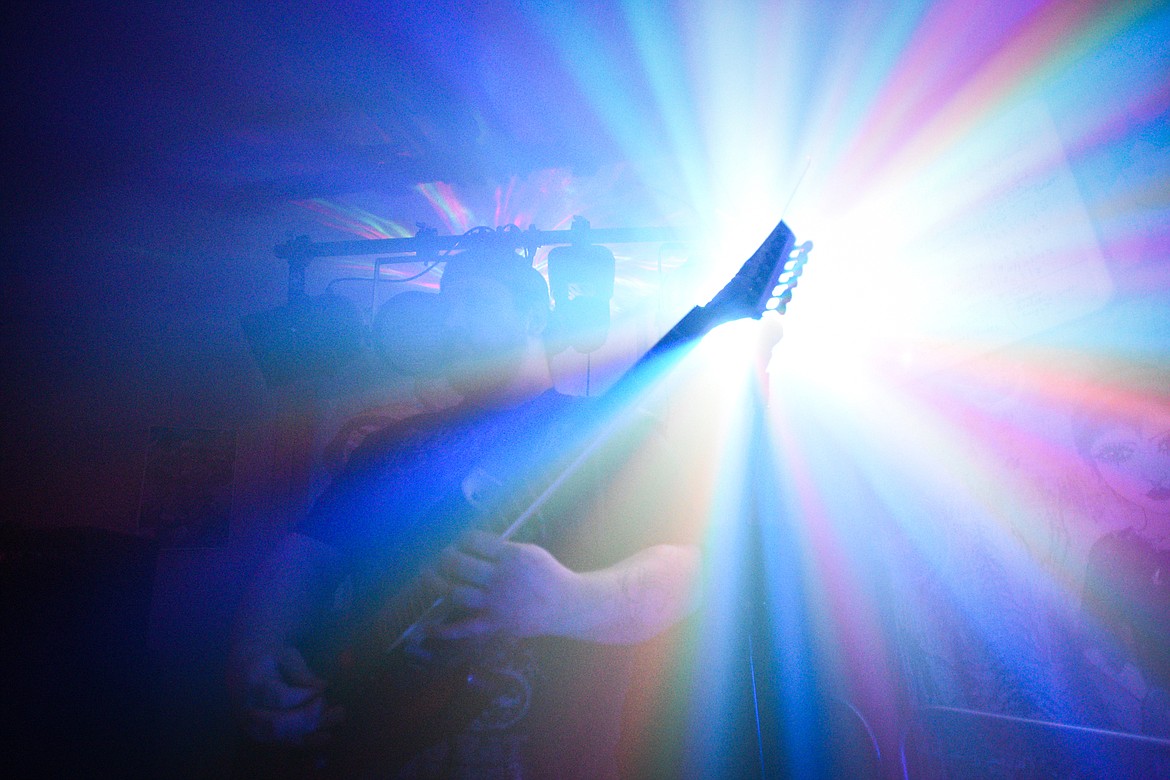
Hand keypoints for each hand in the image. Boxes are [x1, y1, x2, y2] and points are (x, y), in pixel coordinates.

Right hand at [229, 644, 342, 742]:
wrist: (243, 668)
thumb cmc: (270, 659)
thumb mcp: (284, 656)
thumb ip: (301, 672)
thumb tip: (322, 687)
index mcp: (254, 685)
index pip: (281, 698)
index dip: (305, 696)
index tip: (324, 687)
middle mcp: (249, 711)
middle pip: (279, 724)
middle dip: (311, 718)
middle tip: (337, 708)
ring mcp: (252, 727)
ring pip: (283, 738)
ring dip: (314, 731)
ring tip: (339, 716)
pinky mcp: (261, 737)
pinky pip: (284, 744)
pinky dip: (307, 742)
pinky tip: (327, 735)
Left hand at [424, 530, 577, 639]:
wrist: (566, 605)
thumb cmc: (548, 574)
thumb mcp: (530, 551)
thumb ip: (503, 548)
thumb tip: (473, 544)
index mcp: (510, 556)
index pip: (474, 540)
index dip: (461, 538)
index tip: (459, 541)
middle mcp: (499, 578)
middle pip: (459, 564)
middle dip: (444, 557)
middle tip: (442, 557)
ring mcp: (494, 603)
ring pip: (455, 592)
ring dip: (435, 583)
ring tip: (428, 576)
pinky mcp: (493, 624)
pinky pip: (464, 627)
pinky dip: (444, 630)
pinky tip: (427, 626)